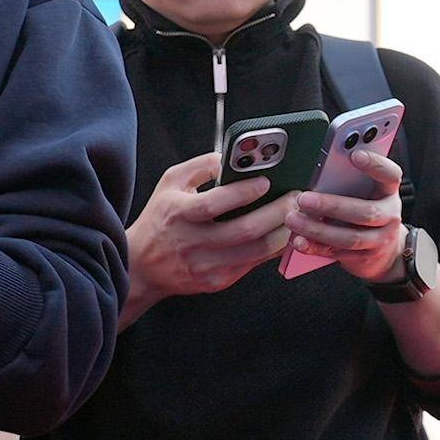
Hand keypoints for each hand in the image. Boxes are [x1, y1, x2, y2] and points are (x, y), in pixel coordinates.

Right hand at [126, 151, 296, 308]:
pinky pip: (253, 264)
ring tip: (296, 215)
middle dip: (276, 213)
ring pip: (254, 252)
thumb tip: (231, 158)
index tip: (266, 181)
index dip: (243, 193)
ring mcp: (205, 266)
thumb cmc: (160, 219)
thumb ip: (200, 166)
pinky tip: (284, 234)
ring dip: (282, 233)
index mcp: (178, 214)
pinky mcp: (216, 281)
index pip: (213, 204)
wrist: (142, 267)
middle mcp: (191, 242)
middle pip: (243, 231)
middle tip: (295, 198)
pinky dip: (273, 249)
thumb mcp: (170, 184)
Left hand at [285, 149, 408, 282]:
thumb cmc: (371, 212)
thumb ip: (352, 181)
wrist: (386, 252)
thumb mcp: (369, 193)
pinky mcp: (363, 258)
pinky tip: (299, 241)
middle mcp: (389, 216)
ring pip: (349, 237)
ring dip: (318, 229)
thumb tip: (322, 169)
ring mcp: (378, 240)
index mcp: (388, 193)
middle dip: (332, 205)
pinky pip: (336, 253)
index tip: (355, 155)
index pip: (390, 175)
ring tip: (294, 219)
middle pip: (366, 212)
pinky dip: (315, 247)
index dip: (376, 165)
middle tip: (304, 199)